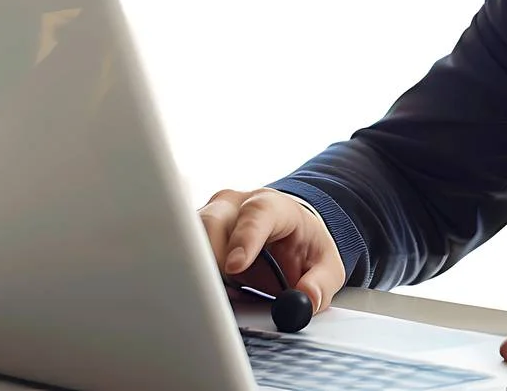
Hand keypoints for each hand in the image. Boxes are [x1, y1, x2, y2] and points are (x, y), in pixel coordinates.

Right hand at [198, 188, 345, 315]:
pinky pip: (181, 257)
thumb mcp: (324, 264)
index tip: (236, 267)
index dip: (244, 239)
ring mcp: (209, 219)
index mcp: (271, 205)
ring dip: (199, 273)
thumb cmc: (302, 245)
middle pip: (210, 222)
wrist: (287, 234)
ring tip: (220, 297)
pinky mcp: (192, 238)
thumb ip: (320, 282)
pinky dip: (191, 280)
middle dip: (209, 259)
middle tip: (215, 293)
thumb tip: (307, 300)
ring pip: (188, 240)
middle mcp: (234, 207)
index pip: (255, 214)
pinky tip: (208, 295)